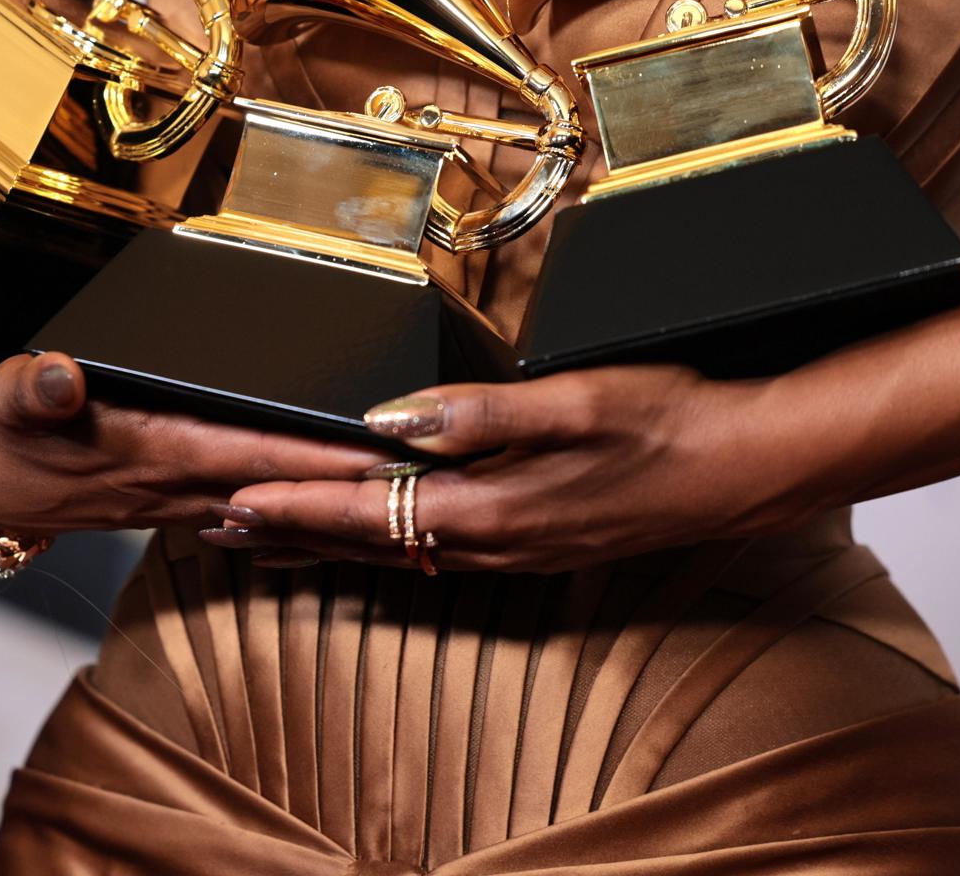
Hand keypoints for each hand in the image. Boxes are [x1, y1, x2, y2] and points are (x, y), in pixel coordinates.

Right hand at [0, 352, 389, 536]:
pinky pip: (243, 513)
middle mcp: (172, 486)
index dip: (316, 457)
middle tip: (424, 486)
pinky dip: (287, 517)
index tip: (377, 457)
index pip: (253, 455)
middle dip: (351, 492)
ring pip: (269, 510)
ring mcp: (170, 502)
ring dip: (326, 512)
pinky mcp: (164, 502)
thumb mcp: (9, 395)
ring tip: (395, 509)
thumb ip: (40, 387)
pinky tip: (319, 520)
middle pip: (281, 491)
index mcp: (152, 451)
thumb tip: (65, 378)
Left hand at [202, 365, 821, 573]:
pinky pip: (433, 555)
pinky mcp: (535, 545)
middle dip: (288, 535)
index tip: (232, 503)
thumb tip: (390, 418)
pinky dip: (382, 549)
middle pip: (366, 545)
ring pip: (395, 556)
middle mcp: (493, 542)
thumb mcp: (576, 403)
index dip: (295, 505)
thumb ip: (478, 416)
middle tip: (213, 529)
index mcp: (490, 507)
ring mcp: (515, 551)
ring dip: (327, 544)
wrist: (746, 469)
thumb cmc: (668, 422)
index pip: (366, 510)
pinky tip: (372, 543)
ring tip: (268, 538)